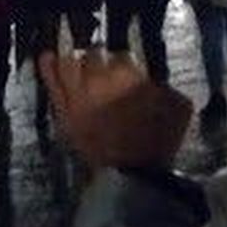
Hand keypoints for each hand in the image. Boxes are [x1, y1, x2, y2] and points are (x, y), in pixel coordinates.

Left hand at [37, 51, 193, 169]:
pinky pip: (52, 84)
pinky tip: (47, 56)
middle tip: (105, 60)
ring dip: (75, 54)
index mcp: (130, 75)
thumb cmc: (159, 141)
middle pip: (95, 53)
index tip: (129, 65)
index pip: (124, 54)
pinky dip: (48, 67)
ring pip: (71, 61)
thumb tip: (156, 79)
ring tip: (77, 53)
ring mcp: (79, 95)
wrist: (133, 174)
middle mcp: (101, 79)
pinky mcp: (65, 112)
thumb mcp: (179, 107)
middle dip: (101, 54)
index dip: (127, 59)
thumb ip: (167, 86)